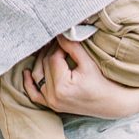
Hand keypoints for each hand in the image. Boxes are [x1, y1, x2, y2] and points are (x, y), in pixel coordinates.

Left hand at [22, 35, 138, 117]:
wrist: (112, 104)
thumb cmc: (103, 82)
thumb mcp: (88, 62)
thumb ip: (72, 47)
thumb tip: (60, 33)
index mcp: (62, 86)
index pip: (53, 58)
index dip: (58, 46)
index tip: (65, 37)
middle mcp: (53, 96)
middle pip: (45, 65)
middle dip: (51, 50)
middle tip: (58, 40)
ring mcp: (51, 102)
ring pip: (38, 75)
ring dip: (41, 61)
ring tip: (49, 48)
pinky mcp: (52, 105)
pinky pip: (35, 95)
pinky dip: (29, 84)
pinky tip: (26, 72)